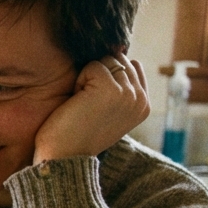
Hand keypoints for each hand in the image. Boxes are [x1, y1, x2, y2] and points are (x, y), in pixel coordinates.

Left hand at [33, 52, 149, 164]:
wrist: (63, 158)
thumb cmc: (76, 134)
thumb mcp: (107, 110)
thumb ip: (119, 86)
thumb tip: (117, 50)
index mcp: (144, 105)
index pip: (132, 66)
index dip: (108, 75)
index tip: (96, 101)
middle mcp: (141, 99)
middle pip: (119, 60)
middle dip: (98, 76)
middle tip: (88, 105)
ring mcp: (128, 93)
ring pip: (106, 61)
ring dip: (88, 78)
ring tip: (83, 104)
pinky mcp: (110, 89)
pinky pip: (92, 66)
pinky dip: (79, 81)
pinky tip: (77, 103)